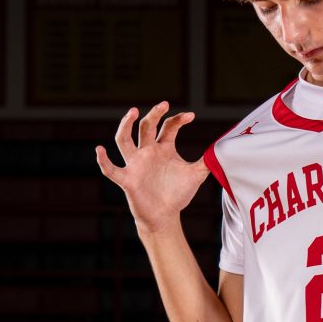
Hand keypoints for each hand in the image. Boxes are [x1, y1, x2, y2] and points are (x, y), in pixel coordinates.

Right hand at [94, 101, 206, 238]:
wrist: (165, 216)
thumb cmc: (177, 194)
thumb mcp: (195, 176)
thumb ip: (206, 162)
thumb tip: (223, 150)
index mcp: (163, 148)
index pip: (168, 127)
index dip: (178, 119)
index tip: (191, 116)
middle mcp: (147, 152)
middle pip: (146, 126)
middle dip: (154, 114)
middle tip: (163, 104)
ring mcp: (135, 164)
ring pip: (124, 140)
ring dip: (125, 126)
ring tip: (132, 112)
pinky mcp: (127, 179)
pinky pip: (111, 169)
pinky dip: (103, 161)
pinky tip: (99, 150)